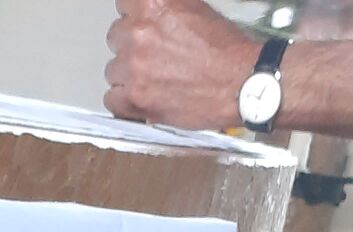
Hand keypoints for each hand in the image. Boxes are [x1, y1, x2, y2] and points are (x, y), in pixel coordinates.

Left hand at [105, 0, 250, 133]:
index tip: (141, 26)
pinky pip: (112, 100)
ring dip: (128, 75)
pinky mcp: (135, 98)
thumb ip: (163, 8)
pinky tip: (143, 98)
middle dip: (131, 46)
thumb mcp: (193, 8)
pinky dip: (125, 102)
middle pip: (116, 37)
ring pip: (113, 70)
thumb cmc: (224, 50)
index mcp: (153, 3)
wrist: (240, 83)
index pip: (123, 4)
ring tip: (154, 79)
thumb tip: (149, 11)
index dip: (134, 17)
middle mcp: (139, 31)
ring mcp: (134, 67)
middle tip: (154, 56)